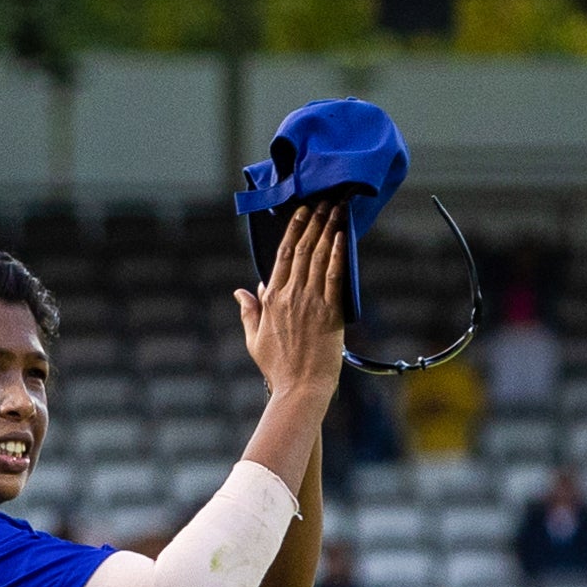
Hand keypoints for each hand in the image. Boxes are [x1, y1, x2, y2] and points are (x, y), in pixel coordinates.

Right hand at [236, 204, 348, 402]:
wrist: (300, 386)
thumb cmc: (277, 367)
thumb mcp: (254, 339)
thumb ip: (249, 311)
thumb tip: (243, 289)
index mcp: (270, 301)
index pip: (282, 257)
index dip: (292, 231)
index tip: (301, 212)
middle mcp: (290, 296)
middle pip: (302, 250)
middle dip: (313, 222)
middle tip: (323, 200)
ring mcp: (310, 301)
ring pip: (319, 257)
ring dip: (328, 230)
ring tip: (336, 209)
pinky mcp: (330, 309)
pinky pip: (334, 274)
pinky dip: (338, 253)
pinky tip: (342, 235)